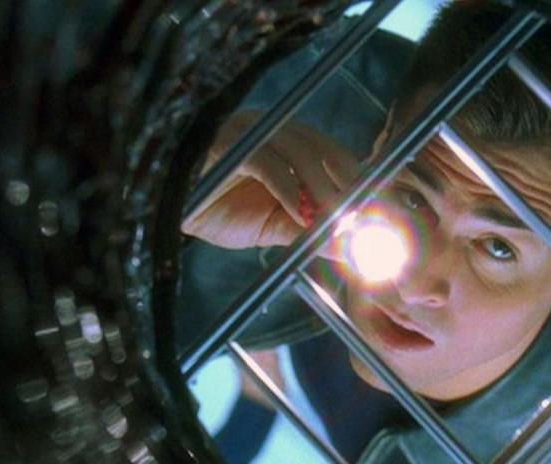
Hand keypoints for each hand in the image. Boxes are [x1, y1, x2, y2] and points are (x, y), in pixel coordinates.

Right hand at [181, 110, 357, 254]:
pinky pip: (267, 164)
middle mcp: (275, 129)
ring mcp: (251, 131)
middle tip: (365, 222)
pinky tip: (300, 215)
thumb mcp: (272, 227)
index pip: (339, 157)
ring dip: (325, 191)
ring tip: (337, 222)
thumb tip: (348, 247)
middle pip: (329, 151)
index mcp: (291, 143)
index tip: (383, 211)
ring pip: (303, 153)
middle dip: (352, 188)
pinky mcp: (229, 143)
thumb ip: (308, 233)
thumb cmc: (217, 209)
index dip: (365, 183)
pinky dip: (288, 191)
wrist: (166, 205)